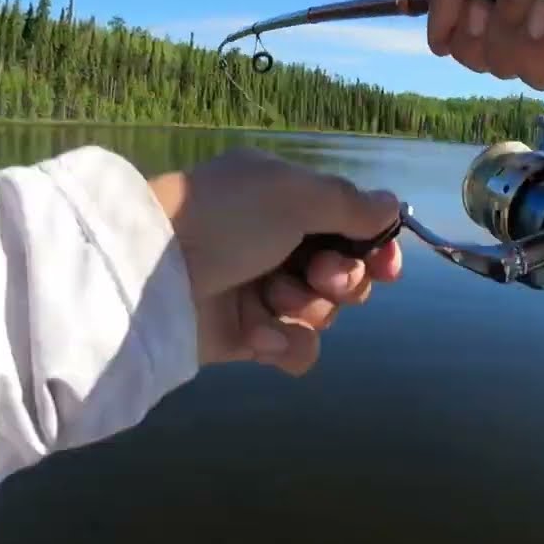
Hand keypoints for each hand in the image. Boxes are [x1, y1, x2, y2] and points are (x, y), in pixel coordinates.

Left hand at [148, 146, 401, 375]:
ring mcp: (262, 292)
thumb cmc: (226, 219)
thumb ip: (351, 203)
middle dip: (341, 279)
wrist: (151, 273)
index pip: (351, 226)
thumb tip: (393, 207)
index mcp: (287, 201)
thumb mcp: (294, 193)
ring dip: (307, 308)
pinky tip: (260, 335)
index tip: (386, 266)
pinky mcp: (247, 336)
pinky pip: (296, 349)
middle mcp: (278, 244)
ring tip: (272, 299)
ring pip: (323, 314)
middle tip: (319, 275)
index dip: (375, 249)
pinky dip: (285, 344)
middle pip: (345, 274)